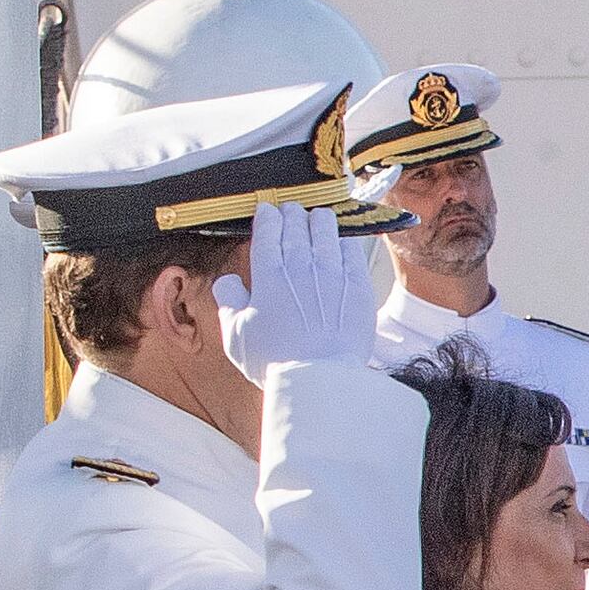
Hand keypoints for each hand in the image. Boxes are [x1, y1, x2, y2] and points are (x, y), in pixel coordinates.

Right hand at [216, 196, 376, 374]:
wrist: (320, 379)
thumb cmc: (275, 361)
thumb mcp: (235, 333)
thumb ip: (229, 300)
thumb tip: (230, 282)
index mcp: (268, 273)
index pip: (268, 229)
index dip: (267, 216)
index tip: (267, 211)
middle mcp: (301, 265)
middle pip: (296, 224)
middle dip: (292, 214)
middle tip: (291, 212)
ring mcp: (333, 273)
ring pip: (326, 229)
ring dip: (319, 220)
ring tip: (317, 218)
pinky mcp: (359, 286)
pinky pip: (353, 250)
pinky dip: (345, 240)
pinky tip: (342, 241)